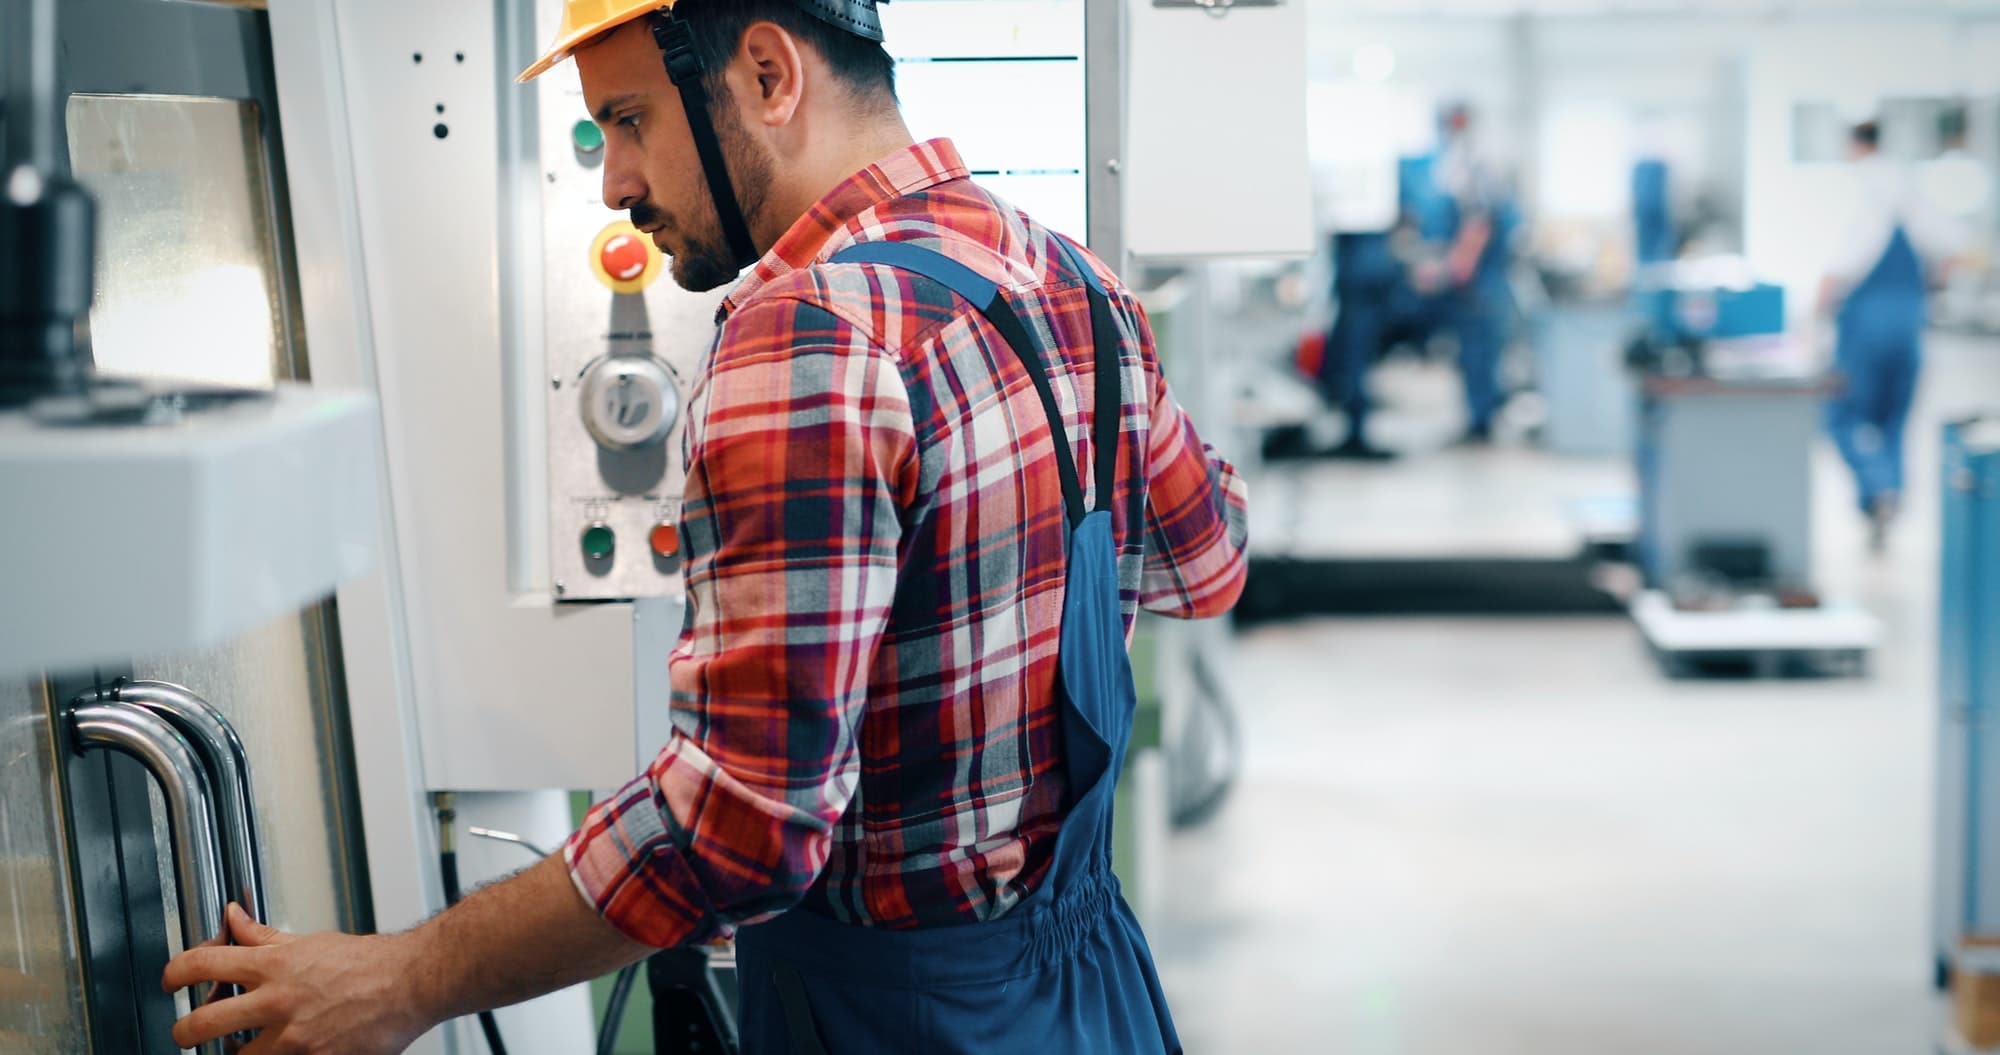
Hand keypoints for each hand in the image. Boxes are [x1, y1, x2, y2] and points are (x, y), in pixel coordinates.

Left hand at [163, 904, 435, 1054]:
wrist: (412, 983)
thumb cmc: (370, 963)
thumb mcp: (311, 942)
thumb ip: (265, 936)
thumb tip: (234, 918)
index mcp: (275, 966)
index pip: (203, 964)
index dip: (174, 974)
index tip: (170, 982)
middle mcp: (278, 1001)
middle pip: (202, 1023)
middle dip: (184, 1031)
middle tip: (186, 1031)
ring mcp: (293, 1038)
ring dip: (234, 1052)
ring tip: (242, 1045)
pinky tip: (282, 1051)